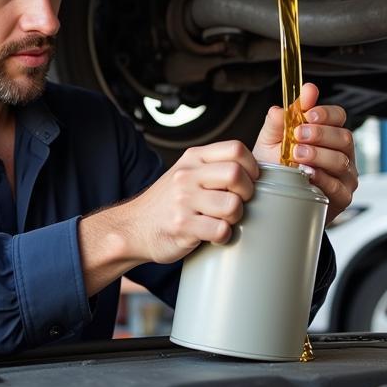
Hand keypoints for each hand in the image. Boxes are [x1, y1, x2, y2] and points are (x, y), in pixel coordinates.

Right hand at [78, 140, 258, 294]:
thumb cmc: (167, 202)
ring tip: (224, 220)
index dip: (252, 166)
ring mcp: (183, 201)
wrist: (133, 227)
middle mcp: (187, 175)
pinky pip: (221, 230)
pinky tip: (214, 235)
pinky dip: (223, 236)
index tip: (250, 180)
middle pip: (236, 175)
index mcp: (192, 158)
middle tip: (239, 203)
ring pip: (232, 205)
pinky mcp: (182, 226)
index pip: (235, 149)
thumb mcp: (186, 173)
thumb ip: (213, 167)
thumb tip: (253, 171)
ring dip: (235, 217)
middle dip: (247, 193)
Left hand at [252, 82, 357, 223]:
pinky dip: (321, 178)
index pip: (338, 116)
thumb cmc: (275, 167)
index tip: (308, 113)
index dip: (326, 113)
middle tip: (298, 135)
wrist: (272, 197)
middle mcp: (341, 153)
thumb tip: (284, 105)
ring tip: (296, 155)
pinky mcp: (342, 197)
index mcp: (328, 134)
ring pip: (341, 160)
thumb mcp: (271, 141)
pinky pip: (337, 186)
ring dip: (318, 155)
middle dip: (320, 134)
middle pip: (344, 137)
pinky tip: (307, 174)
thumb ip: (278, 121)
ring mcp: (344, 175)